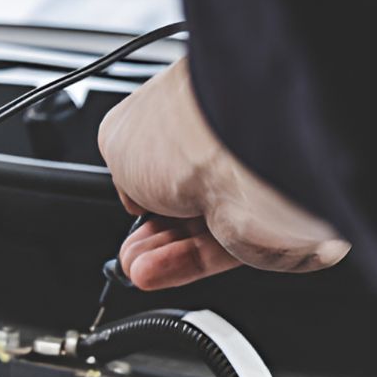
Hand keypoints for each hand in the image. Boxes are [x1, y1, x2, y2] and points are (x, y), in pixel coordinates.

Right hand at [97, 57, 350, 288]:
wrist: (244, 161)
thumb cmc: (188, 131)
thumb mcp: (115, 138)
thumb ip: (121, 168)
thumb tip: (133, 195)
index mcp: (198, 106)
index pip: (165, 147)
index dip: (140, 180)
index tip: (128, 203)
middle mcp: (226, 143)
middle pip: (180, 195)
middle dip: (148, 226)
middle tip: (128, 245)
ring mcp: (246, 186)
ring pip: (196, 229)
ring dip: (158, 250)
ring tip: (135, 264)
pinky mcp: (260, 227)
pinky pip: (216, 252)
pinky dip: (180, 265)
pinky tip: (151, 271)